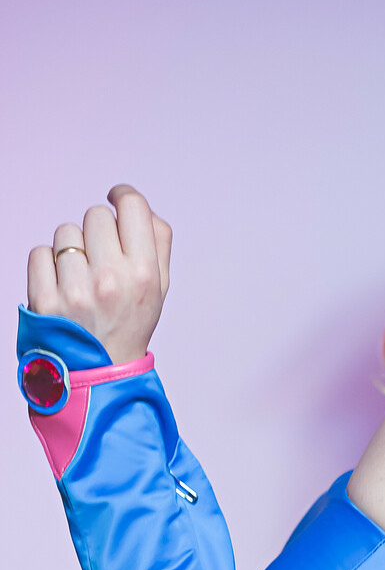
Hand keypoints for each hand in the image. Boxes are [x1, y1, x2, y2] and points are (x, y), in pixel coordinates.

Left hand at [27, 185, 171, 363]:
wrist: (101, 373)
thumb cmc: (130, 323)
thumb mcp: (160, 287)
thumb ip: (158, 241)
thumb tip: (136, 204)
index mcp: (144, 274)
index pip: (132, 207)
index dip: (123, 196)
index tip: (116, 199)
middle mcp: (111, 280)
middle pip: (97, 215)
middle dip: (98, 232)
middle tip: (101, 257)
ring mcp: (75, 291)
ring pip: (66, 233)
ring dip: (71, 249)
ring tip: (81, 277)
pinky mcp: (44, 300)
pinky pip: (39, 253)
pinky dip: (47, 265)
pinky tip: (61, 284)